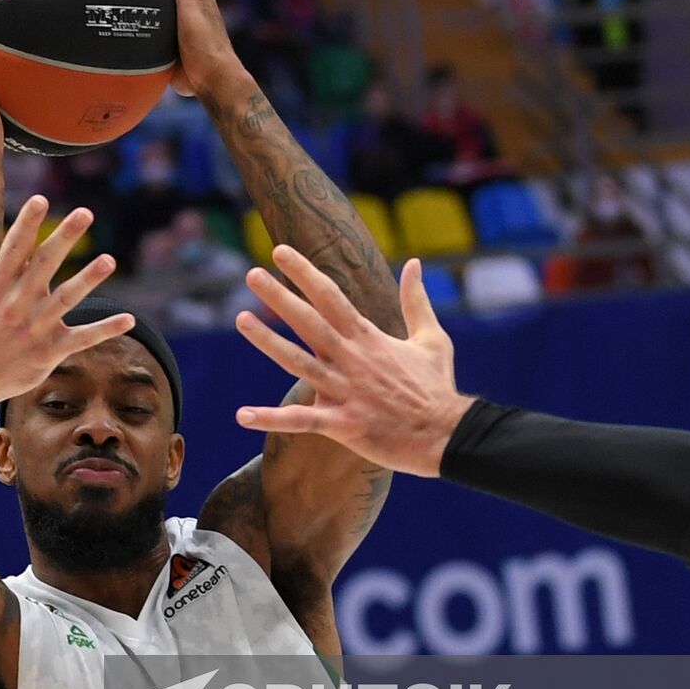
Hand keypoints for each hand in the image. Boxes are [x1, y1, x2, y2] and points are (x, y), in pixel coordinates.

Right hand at [0, 195, 132, 407]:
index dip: (28, 223)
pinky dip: (105, 330)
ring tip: (109, 261)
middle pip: (45, 265)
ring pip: (66, 299)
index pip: (14, 248)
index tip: (41, 199)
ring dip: (89, 280)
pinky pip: (82, 339)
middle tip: (85, 213)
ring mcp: (35, 328)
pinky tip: (129, 319)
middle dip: (64, 238)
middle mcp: (16, 304)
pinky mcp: (50, 352)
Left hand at [233, 249, 473, 476]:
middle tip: (250, 274)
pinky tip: (242, 415)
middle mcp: (352, 359)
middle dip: (279, 297)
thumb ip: (416, 301)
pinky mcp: (342, 423)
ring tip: (241, 320)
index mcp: (369, 338)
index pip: (331, 298)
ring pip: (298, 362)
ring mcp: (345, 390)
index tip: (279, 253)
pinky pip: (300, 420)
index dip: (304, 274)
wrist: (448, 435)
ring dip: (267, 341)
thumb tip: (412, 263)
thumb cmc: (437, 387)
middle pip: (309, 322)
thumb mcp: (432, 338)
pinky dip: (271, 418)